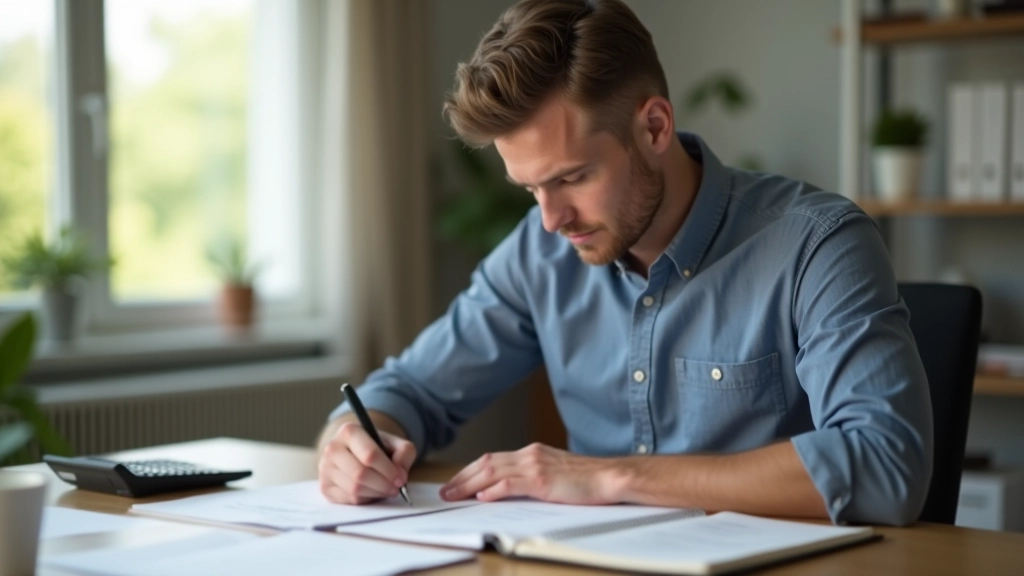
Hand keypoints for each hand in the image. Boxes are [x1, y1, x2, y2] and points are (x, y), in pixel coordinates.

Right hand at [318, 421, 416, 504]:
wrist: (355, 452)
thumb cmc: (377, 448)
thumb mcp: (395, 443)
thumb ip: (404, 453)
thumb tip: (399, 474)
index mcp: (349, 431)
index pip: (370, 455)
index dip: (389, 470)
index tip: (401, 478)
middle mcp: (332, 448)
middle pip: (360, 474)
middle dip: (383, 484)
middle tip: (395, 488)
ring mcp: (325, 468)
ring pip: (354, 489)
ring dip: (376, 493)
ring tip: (386, 489)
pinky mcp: (325, 487)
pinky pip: (348, 499)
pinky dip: (365, 499)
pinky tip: (372, 492)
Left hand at [440, 443, 624, 504]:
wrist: (608, 476)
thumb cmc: (586, 479)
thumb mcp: (553, 473)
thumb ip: (530, 477)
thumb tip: (505, 490)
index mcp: (531, 452)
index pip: (492, 459)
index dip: (470, 471)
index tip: (455, 482)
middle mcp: (529, 455)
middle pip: (486, 463)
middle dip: (462, 477)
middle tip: (445, 491)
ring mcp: (535, 466)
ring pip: (493, 472)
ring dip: (469, 485)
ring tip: (454, 496)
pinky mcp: (542, 480)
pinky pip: (511, 484)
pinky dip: (494, 490)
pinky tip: (482, 497)